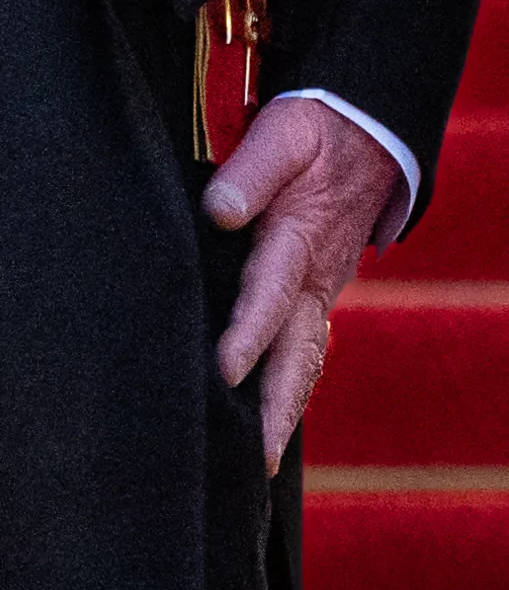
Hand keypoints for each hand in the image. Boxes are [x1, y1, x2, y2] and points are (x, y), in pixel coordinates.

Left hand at [204, 95, 402, 472]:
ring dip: (284, 407)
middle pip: (294, 351)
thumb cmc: (316, 131)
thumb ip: (251, 170)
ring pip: (303, 358)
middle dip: (273, 406)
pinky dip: (293, 383)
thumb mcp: (283, 134)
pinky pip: (307, 346)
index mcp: (299, 240)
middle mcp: (314, 276)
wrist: (370, 132)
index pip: (267, 295)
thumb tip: (220, 211)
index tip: (223, 371)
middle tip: (251, 458)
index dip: (246, 334)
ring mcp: (321, 287)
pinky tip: (273, 411)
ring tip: (258, 459)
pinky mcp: (317, 288)